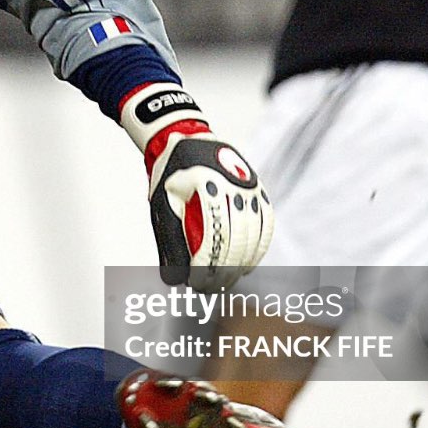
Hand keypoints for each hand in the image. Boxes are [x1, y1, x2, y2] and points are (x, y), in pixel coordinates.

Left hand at [121, 83, 274, 290]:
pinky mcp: (257, 189)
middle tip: (210, 289)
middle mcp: (231, 185)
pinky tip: (247, 265)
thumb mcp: (162, 204)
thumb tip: (175, 280)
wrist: (186, 137)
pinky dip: (258, 248)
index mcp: (204, 186)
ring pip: (253, 236)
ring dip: (241, 265)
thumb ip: (169, 242)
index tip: (196, 285)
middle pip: (235, 241)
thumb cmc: (170, 174)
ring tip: (227, 282)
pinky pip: (265, 224)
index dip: (206, 268)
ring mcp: (248, 186)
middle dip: (224, 272)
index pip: (211, 239)